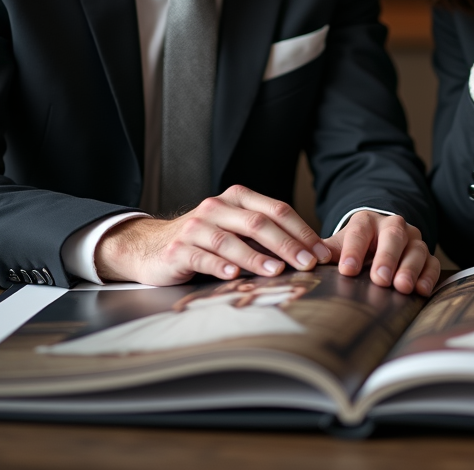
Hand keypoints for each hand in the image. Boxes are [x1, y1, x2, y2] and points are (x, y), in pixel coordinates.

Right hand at [95, 185, 330, 285]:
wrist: (152, 245)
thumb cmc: (205, 240)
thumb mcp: (235, 231)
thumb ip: (265, 237)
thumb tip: (309, 254)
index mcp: (237, 198)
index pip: (277, 210)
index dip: (302, 231)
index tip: (321, 253)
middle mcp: (217, 207)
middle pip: (258, 223)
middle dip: (287, 244)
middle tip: (308, 264)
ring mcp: (196, 227)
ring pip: (231, 240)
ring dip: (256, 257)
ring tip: (276, 271)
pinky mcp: (178, 249)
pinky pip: (203, 257)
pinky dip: (220, 266)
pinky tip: (234, 276)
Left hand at [324, 211, 439, 295]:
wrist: (378, 242)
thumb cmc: (356, 249)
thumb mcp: (339, 247)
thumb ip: (325, 253)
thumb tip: (306, 264)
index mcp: (365, 222)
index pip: (359, 231)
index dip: (353, 250)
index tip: (347, 270)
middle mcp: (392, 226)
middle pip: (392, 236)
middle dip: (386, 257)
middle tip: (380, 279)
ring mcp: (412, 240)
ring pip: (415, 249)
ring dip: (409, 268)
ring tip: (402, 287)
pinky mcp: (427, 255)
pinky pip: (432, 263)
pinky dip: (428, 276)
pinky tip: (421, 290)